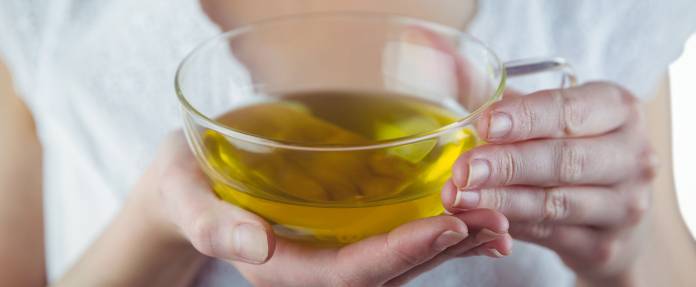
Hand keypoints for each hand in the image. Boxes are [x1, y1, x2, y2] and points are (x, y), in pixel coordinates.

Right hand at [138, 132, 512, 285]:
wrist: (189, 185)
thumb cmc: (185, 186)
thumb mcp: (186, 196)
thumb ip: (215, 224)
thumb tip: (254, 246)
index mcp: (280, 267)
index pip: (349, 272)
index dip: (400, 254)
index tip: (446, 227)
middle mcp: (313, 269)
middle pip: (387, 272)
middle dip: (442, 250)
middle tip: (494, 222)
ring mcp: (329, 257)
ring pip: (399, 263)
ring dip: (451, 245)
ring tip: (497, 223)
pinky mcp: (341, 238)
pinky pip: (394, 245)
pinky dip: (435, 236)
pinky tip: (469, 224)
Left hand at [441, 82, 656, 285]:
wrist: (613, 211)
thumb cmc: (572, 147)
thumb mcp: (550, 116)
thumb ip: (506, 99)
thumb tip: (450, 70)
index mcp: (618, 110)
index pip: (570, 111)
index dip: (526, 118)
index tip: (485, 123)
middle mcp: (632, 156)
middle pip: (564, 160)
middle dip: (506, 165)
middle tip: (463, 169)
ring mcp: (624, 205)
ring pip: (554, 203)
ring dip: (501, 201)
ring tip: (459, 197)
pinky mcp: (604, 245)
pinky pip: (548, 234)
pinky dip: (509, 226)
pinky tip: (477, 219)